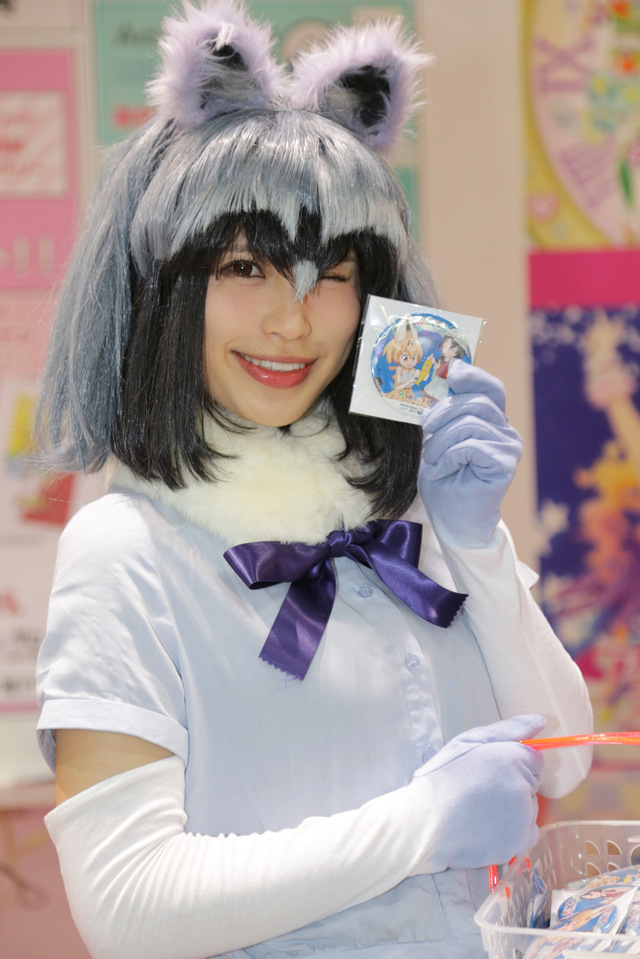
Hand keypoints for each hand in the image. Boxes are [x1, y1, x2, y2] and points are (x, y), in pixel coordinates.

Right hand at [412, 714, 544, 871]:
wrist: (427, 825)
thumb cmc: (443, 779)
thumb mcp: (468, 742)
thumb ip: (508, 730)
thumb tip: (540, 721)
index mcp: (511, 759)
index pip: (533, 759)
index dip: (512, 763)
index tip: (490, 771)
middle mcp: (523, 787)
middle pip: (531, 782)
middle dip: (513, 783)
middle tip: (480, 790)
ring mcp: (523, 817)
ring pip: (529, 807)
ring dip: (513, 808)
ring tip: (481, 811)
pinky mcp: (520, 842)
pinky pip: (527, 832)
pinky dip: (514, 831)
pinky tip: (489, 827)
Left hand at [418, 362, 521, 546]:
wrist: (452, 520)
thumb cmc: (444, 480)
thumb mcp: (438, 437)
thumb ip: (445, 410)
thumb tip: (445, 373)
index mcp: (492, 420)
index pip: (490, 387)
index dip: (472, 375)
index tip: (448, 372)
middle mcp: (505, 430)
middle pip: (476, 402)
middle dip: (443, 412)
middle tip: (425, 430)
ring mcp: (509, 446)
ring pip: (470, 423)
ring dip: (441, 441)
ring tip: (432, 460)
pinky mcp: (505, 463)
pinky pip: (470, 445)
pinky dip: (448, 456)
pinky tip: (442, 470)